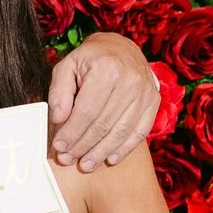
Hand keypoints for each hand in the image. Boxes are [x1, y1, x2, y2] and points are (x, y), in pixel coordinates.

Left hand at [49, 33, 160, 171]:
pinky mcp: (153, 102)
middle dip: (83, 146)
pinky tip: (109, 158)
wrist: (121, 48)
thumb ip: (59, 92)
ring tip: (85, 164)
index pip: (86, 111)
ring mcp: (145, 92)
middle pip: (103, 124)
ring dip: (101, 152)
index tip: (59, 147)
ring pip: (121, 132)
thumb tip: (58, 119)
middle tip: (68, 159)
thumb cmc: (90, 59)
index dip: (71, 133)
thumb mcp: (67, 66)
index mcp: (106, 69)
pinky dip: (124, 148)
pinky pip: (139, 131)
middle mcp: (130, 80)